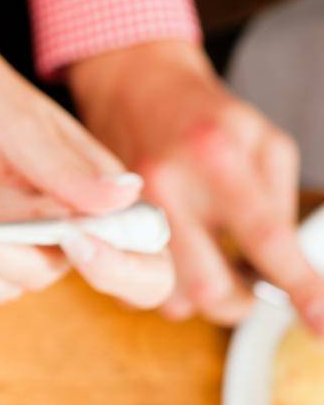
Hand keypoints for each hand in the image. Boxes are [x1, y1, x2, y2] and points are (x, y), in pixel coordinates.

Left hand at [0, 28, 174, 308]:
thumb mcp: (19, 121)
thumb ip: (64, 166)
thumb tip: (128, 196)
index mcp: (101, 195)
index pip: (145, 256)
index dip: (125, 267)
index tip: (76, 239)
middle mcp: (69, 229)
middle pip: (70, 279)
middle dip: (22, 256)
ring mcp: (21, 244)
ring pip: (15, 283)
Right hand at [67, 39, 323, 331]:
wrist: (133, 84)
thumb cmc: (204, 114)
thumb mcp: (263, 141)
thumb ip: (279, 204)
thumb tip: (284, 269)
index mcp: (215, 153)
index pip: (264, 236)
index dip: (298, 285)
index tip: (319, 320)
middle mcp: (165, 183)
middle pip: (208, 288)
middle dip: (237, 302)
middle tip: (250, 288)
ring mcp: (127, 205)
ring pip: (169, 296)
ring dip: (198, 294)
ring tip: (210, 263)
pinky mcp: (103, 222)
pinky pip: (135, 284)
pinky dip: (162, 284)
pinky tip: (177, 258)